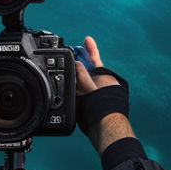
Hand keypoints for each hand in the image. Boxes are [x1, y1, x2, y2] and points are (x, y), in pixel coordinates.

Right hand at [75, 36, 135, 155]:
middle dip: (79, 63)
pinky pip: (82, 92)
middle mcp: (102, 84)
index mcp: (104, 77)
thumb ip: (82, 75)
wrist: (105, 130)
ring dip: (75, 77)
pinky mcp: (93, 103)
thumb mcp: (89, 88)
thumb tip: (76, 62)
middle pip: (88, 69)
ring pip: (84, 81)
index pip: (95, 59)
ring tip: (65, 72)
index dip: (90, 49)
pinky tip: (68, 90)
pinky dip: (75, 89)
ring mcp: (98, 93)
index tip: (87, 39)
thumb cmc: (102, 109)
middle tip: (71, 55)